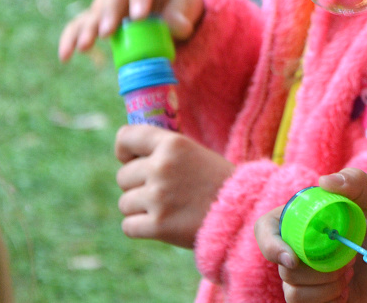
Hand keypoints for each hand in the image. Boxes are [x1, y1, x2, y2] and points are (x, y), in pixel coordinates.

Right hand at [58, 0, 203, 60]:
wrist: (169, 5)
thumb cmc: (179, 2)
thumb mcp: (187, 4)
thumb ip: (182, 15)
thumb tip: (177, 26)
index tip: (139, 17)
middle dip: (110, 11)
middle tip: (108, 32)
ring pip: (97, 5)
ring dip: (91, 26)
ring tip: (86, 45)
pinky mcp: (96, 10)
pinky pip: (80, 21)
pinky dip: (72, 37)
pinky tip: (66, 55)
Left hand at [114, 124, 234, 247]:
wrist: (243, 212)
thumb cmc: (217, 182)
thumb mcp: (194, 152)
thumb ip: (164, 151)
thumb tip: (130, 153)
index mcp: (172, 144)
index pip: (126, 137)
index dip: (124, 150)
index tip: (130, 159)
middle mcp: (162, 167)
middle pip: (123, 177)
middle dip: (137, 185)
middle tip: (163, 191)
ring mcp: (158, 197)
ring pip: (125, 203)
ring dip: (140, 208)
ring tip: (167, 208)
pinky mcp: (158, 225)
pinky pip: (128, 226)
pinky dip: (141, 228)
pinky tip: (162, 224)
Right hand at [254, 168, 366, 302]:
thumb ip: (358, 184)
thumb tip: (323, 181)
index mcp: (311, 217)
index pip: (270, 226)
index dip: (270, 243)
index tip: (292, 258)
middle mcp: (305, 245)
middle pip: (279, 261)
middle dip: (308, 268)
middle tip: (344, 265)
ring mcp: (312, 273)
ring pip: (291, 288)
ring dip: (320, 286)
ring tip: (349, 276)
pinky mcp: (319, 298)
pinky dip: (324, 300)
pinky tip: (347, 291)